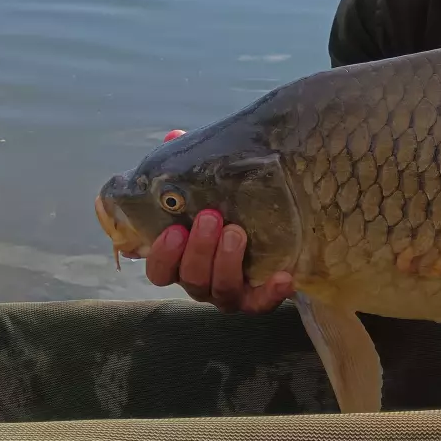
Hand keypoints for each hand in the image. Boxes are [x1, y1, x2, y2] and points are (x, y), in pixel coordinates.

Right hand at [142, 129, 293, 312]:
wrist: (280, 220)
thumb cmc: (230, 201)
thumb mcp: (208, 180)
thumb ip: (188, 162)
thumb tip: (174, 136)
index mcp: (181, 257)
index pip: (159, 270)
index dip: (162, 257)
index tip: (174, 231)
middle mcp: (201, 279)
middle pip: (190, 279)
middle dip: (198, 251)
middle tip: (211, 218)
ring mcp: (230, 291)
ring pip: (220, 291)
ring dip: (225, 263)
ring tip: (237, 232)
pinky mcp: (259, 297)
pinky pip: (262, 303)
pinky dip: (270, 292)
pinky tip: (282, 275)